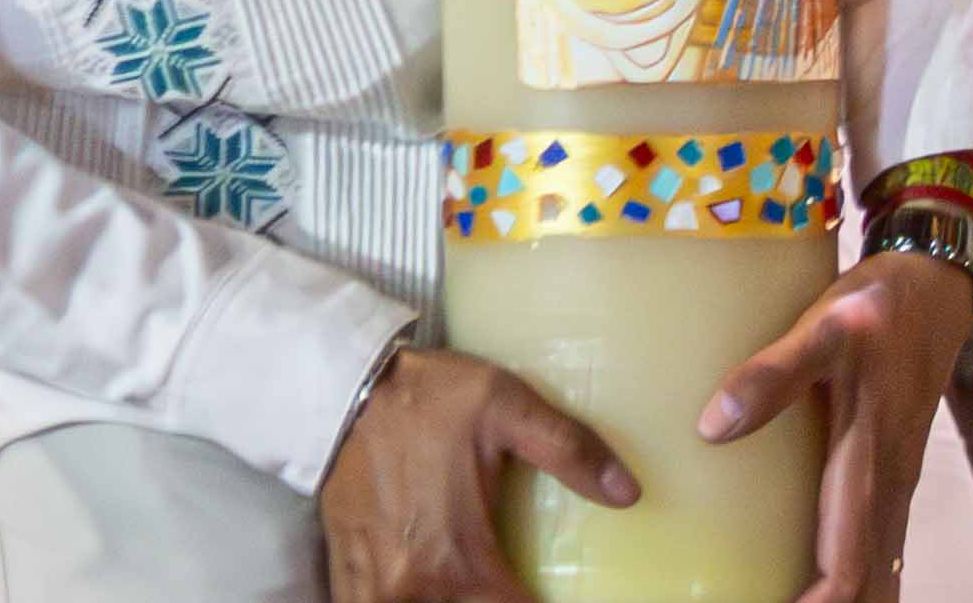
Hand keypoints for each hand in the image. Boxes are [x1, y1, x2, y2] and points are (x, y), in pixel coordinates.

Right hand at [318, 342, 634, 602]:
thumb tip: (628, 493)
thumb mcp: (509, 408)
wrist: (344, 390)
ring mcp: (372, 586)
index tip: (552, 597)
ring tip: (480, 584)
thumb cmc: (431, 399)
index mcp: (458, 556)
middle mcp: (411, 585)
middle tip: (513, 582)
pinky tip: (432, 588)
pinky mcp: (347, 575)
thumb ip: (571, 451)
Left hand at [702, 245, 972, 602]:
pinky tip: (821, 583)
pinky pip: (880, 549)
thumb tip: (713, 425)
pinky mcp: (893, 472)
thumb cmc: (880, 306)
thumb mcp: (826, 327)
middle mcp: (888, 488)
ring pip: (881, 571)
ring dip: (846, 599)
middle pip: (870, 586)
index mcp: (869, 466)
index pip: (847, 571)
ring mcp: (895, 484)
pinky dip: (854, 581)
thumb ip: (773, 372)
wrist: (937, 285)